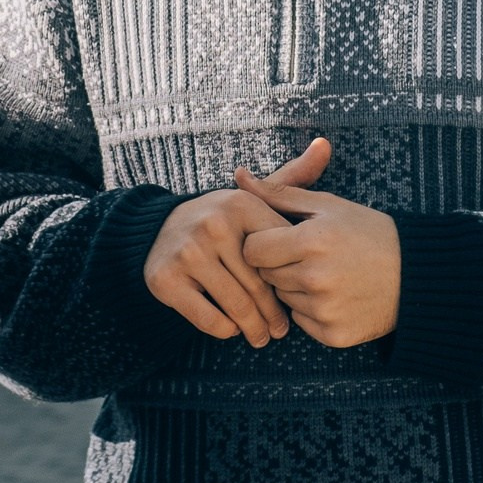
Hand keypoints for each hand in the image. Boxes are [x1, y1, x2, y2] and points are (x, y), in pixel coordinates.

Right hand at [140, 140, 331, 346]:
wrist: (157, 231)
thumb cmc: (221, 221)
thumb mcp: (252, 199)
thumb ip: (292, 179)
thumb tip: (325, 145)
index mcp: (240, 203)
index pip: (279, 253)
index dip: (290, 278)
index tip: (295, 296)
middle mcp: (212, 224)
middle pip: (259, 283)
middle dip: (274, 313)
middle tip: (282, 330)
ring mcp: (187, 253)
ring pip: (236, 305)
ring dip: (254, 329)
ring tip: (262, 337)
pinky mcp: (167, 280)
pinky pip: (209, 318)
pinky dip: (226, 329)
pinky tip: (232, 329)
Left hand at [237, 139, 401, 347]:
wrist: (415, 276)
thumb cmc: (369, 233)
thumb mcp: (327, 206)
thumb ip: (279, 192)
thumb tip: (238, 177)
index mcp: (310, 241)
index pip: (252, 250)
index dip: (262, 243)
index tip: (280, 239)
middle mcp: (315, 278)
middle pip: (265, 275)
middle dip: (278, 264)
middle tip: (308, 256)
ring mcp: (324, 310)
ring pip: (282, 299)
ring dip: (294, 287)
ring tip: (325, 274)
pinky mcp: (332, 335)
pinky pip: (301, 322)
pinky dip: (311, 310)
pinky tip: (335, 295)